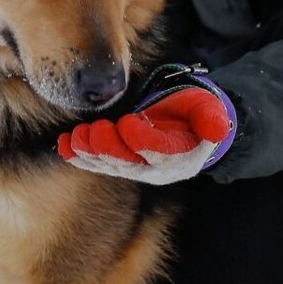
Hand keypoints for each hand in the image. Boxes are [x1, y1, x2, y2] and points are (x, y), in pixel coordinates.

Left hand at [57, 66, 235, 184]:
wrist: (191, 127)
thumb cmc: (200, 115)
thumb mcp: (212, 113)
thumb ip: (213, 120)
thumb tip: (220, 127)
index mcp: (181, 158)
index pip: (159, 153)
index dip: (142, 140)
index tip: (127, 123)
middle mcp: (157, 170)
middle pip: (129, 163)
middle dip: (108, 148)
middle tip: (93, 131)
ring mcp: (137, 169)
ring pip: (110, 165)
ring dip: (89, 153)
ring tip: (74, 139)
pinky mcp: (121, 163)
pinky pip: (99, 163)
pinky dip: (80, 156)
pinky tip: (63, 146)